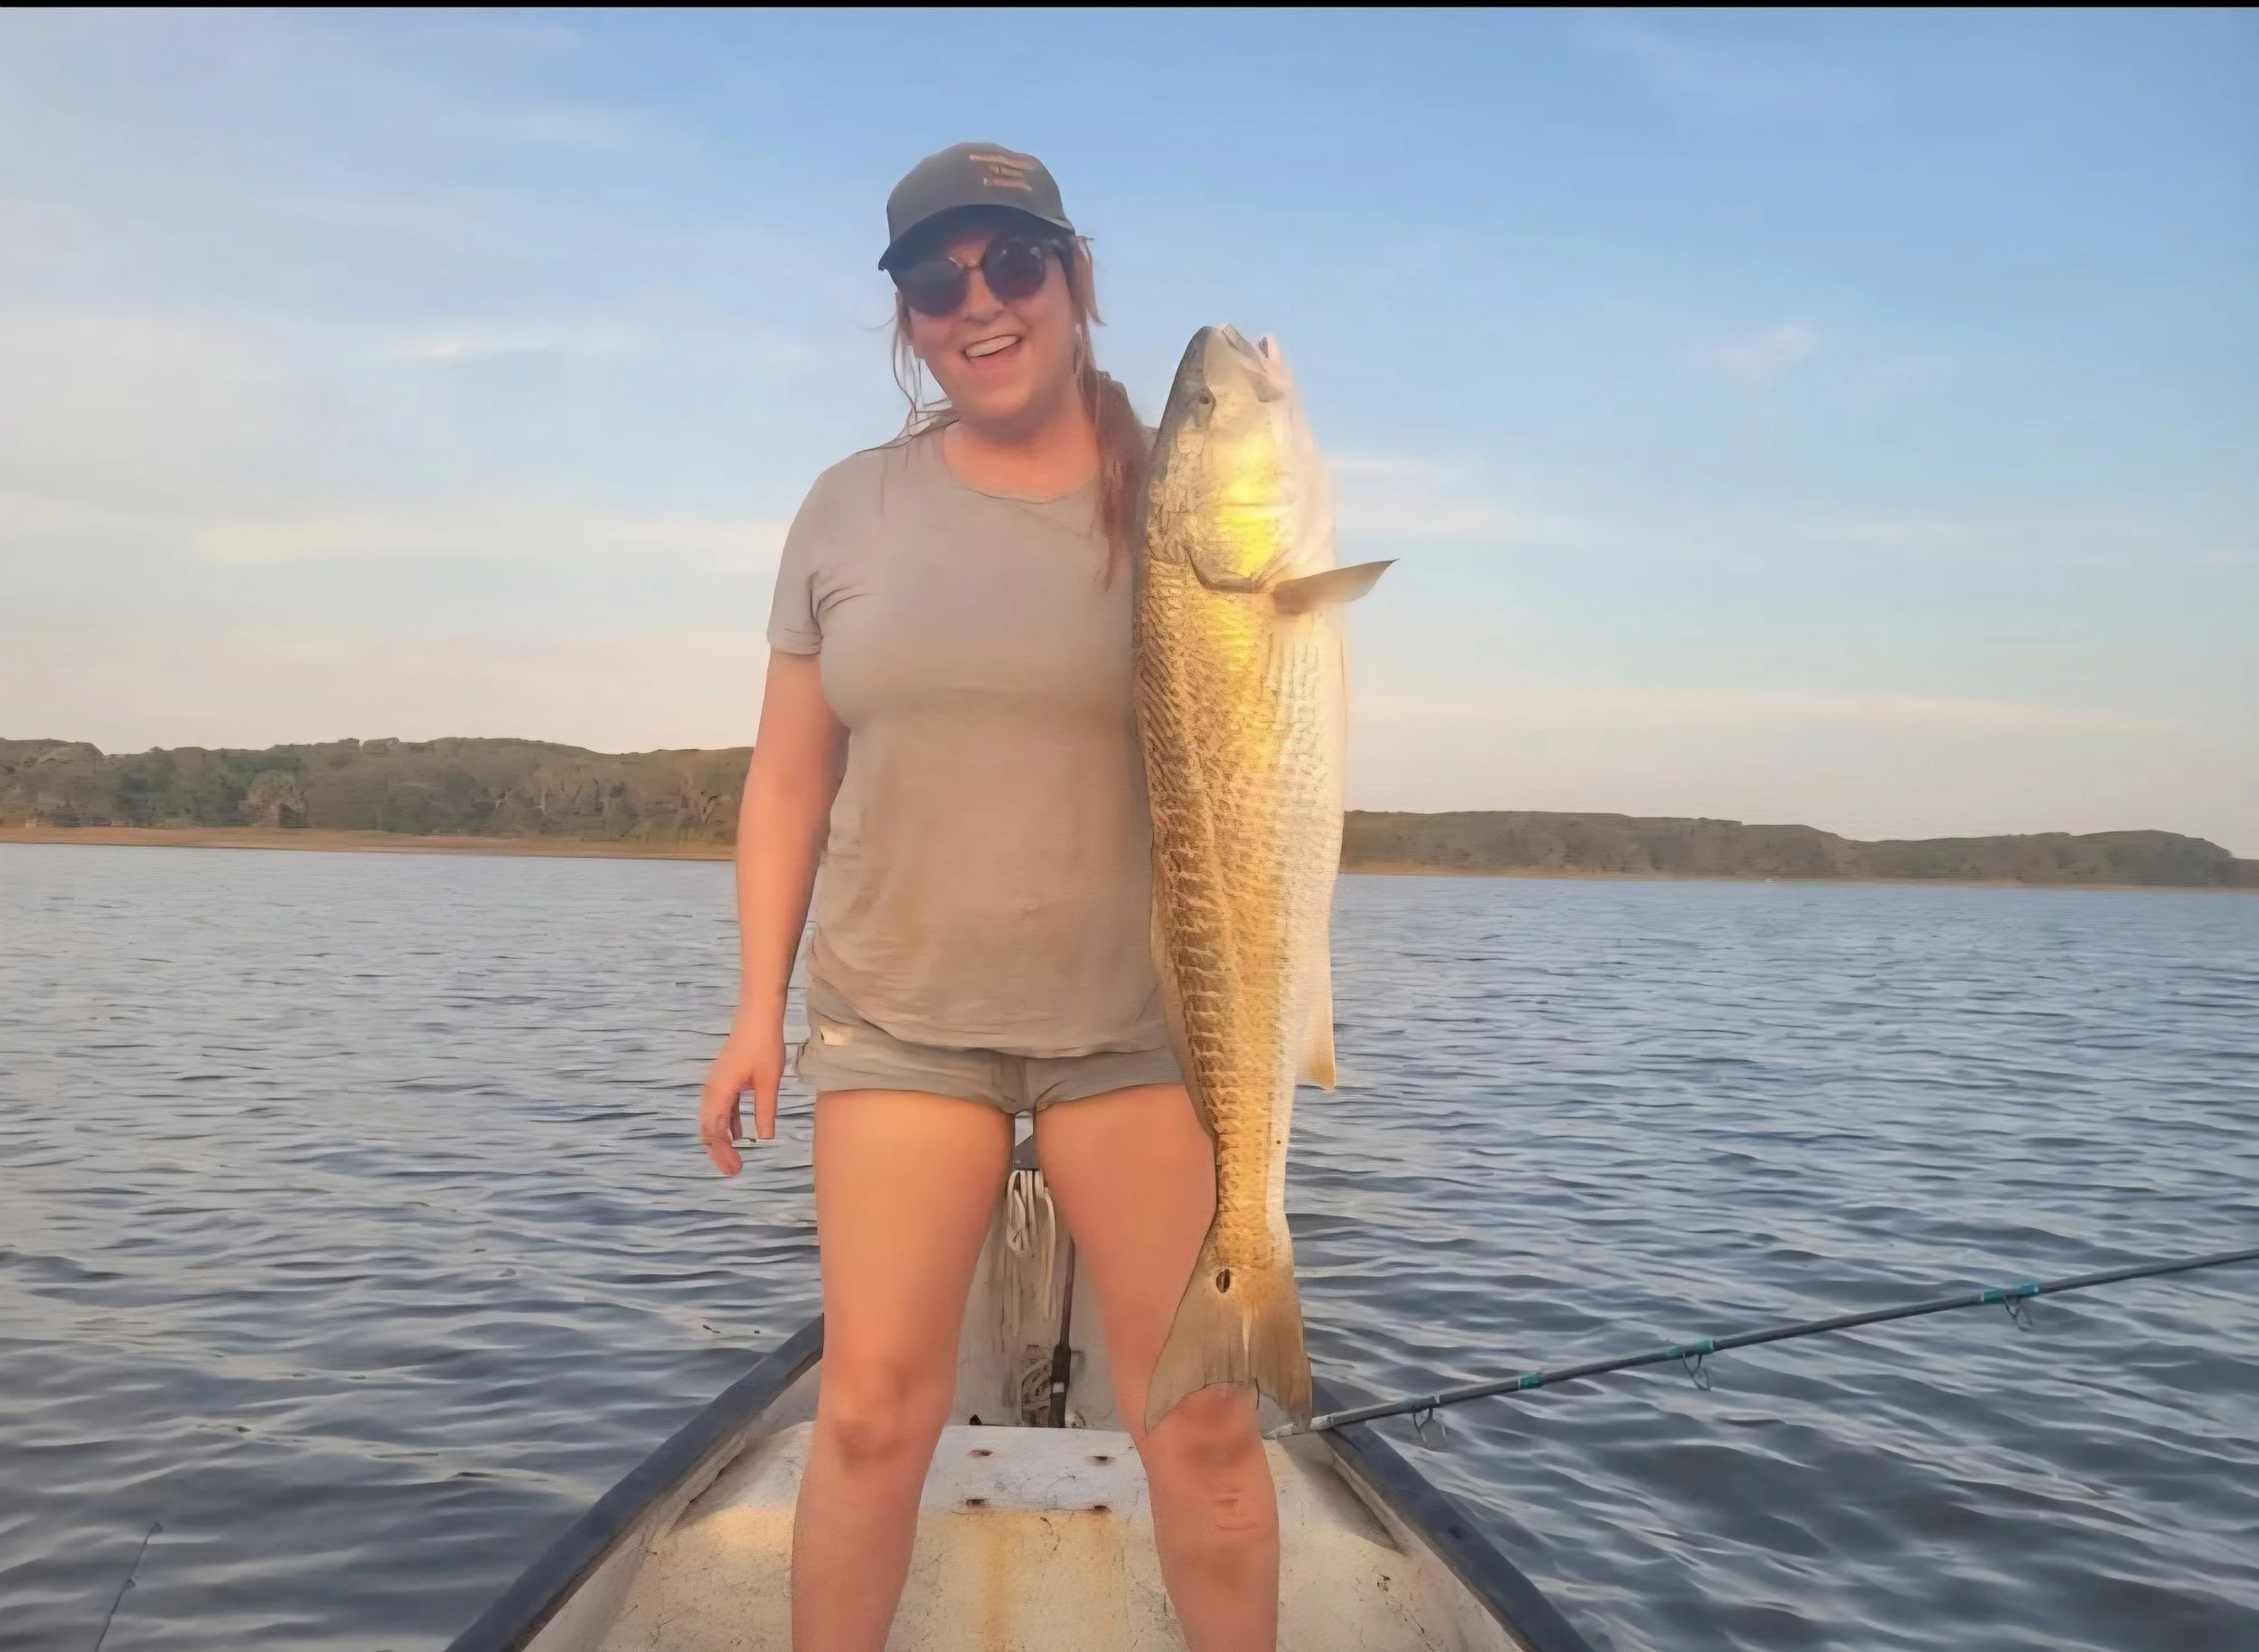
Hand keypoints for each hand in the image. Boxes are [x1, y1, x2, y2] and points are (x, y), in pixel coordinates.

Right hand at [699, 1011, 784, 1174]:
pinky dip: (727, 1124)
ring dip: (722, 1139)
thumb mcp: (769, 1082)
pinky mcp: (725, 1080)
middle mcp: (712, 1089)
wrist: (758, 1016)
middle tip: (734, 1171)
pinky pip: (721, 1108)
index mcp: (720, 1091)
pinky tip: (738, 1135)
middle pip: (707, 1128)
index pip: (714, 1131)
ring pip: (712, 1119)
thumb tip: (764, 1139)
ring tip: (735, 1159)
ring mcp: (716, 1084)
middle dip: (718, 1152)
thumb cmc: (764, 1045)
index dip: (722, 1153)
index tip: (736, 1169)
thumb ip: (765, 1111)